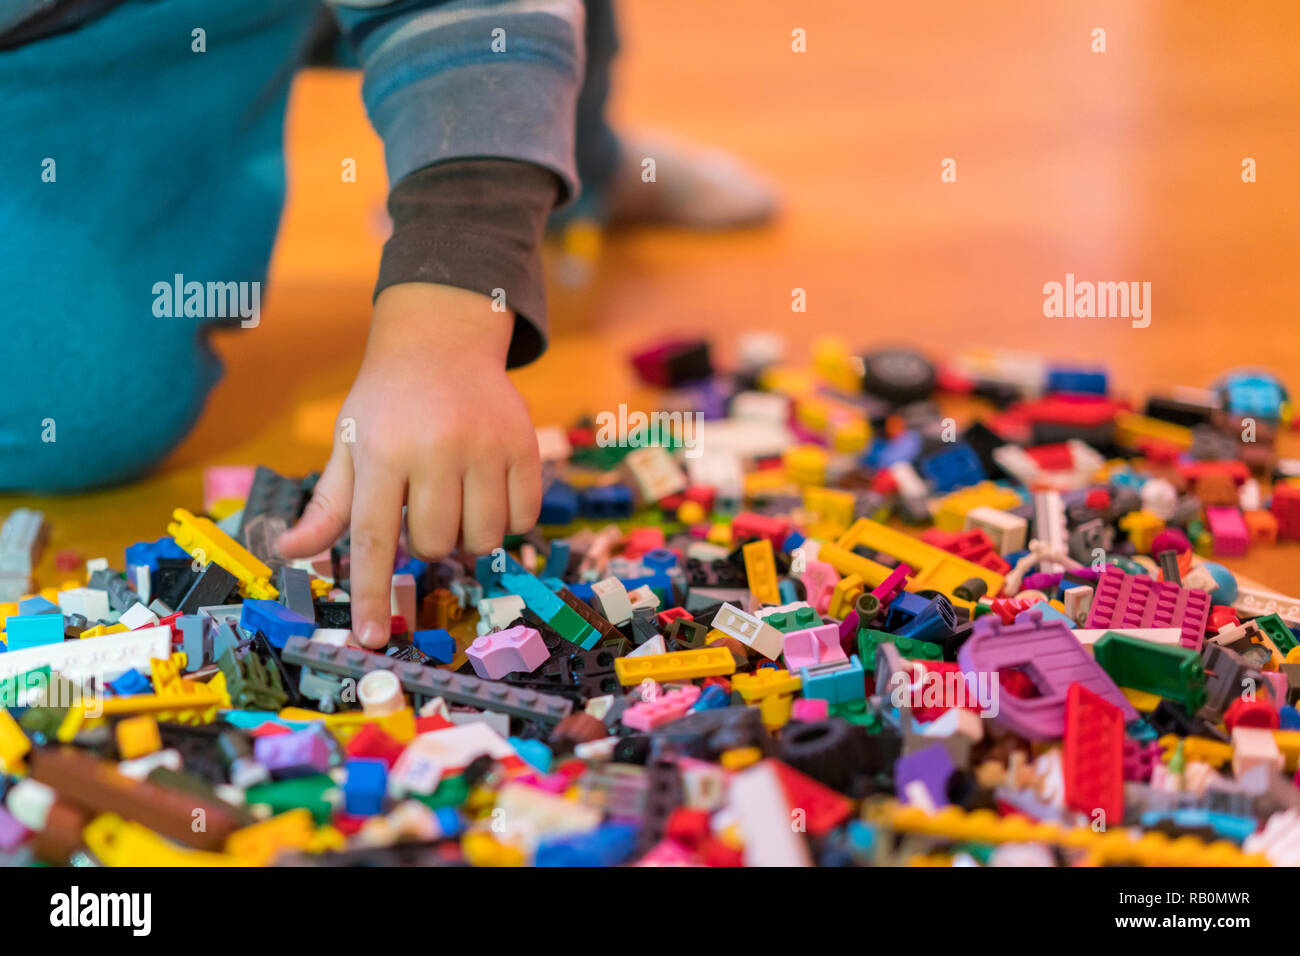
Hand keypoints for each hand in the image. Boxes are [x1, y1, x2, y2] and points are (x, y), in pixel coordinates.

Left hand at [277, 282, 541, 647]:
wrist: (442, 339)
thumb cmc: (387, 401)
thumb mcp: (349, 443)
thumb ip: (328, 504)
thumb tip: (289, 552)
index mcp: (383, 451)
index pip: (372, 539)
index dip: (370, 594)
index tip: (371, 637)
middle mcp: (436, 448)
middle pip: (434, 544)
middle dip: (425, 542)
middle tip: (422, 507)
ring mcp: (486, 446)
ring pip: (483, 538)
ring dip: (468, 535)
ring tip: (456, 501)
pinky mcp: (524, 445)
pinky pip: (524, 517)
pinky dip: (508, 520)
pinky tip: (490, 493)